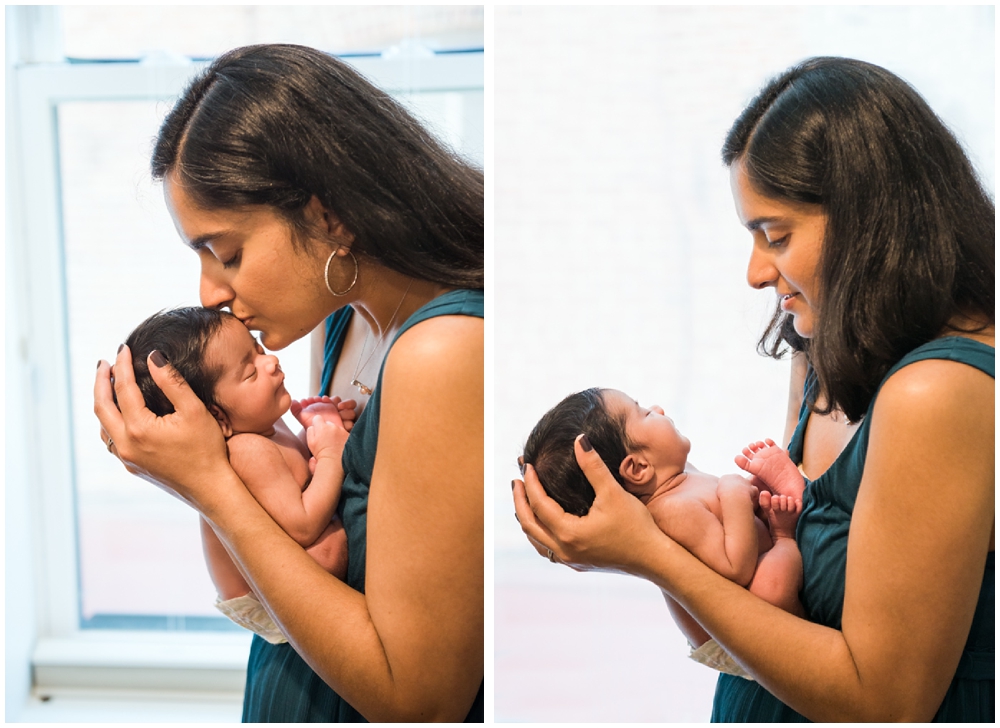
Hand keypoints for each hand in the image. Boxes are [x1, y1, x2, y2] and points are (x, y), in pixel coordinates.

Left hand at [94, 345, 230, 508]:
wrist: (211, 488)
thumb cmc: (207, 449)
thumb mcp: (194, 410)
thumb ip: (172, 381)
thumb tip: (153, 357)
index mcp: (139, 429)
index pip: (123, 388)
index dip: (122, 366)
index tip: (123, 348)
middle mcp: (126, 445)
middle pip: (101, 406)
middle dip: (101, 381)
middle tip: (104, 362)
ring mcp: (127, 458)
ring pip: (103, 424)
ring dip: (103, 401)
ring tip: (108, 383)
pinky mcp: (132, 466)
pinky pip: (111, 439)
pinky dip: (110, 420)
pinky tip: (119, 413)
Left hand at [291, 395, 356, 430]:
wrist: (315, 440)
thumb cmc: (310, 426)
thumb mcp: (303, 417)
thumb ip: (297, 409)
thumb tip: (293, 401)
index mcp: (330, 406)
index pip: (335, 399)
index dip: (331, 399)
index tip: (323, 400)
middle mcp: (338, 412)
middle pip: (349, 403)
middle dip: (345, 403)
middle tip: (337, 406)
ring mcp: (343, 421)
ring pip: (351, 412)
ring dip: (346, 412)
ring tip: (339, 415)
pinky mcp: (345, 429)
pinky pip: (351, 424)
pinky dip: (347, 424)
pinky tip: (341, 425)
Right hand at [306, 417, 349, 461]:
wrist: (334, 462)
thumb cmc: (321, 454)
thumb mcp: (310, 442)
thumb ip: (310, 431)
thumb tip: (313, 426)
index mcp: (322, 427)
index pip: (317, 418)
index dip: (317, 423)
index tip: (318, 430)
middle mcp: (333, 426)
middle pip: (328, 423)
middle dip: (326, 428)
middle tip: (326, 438)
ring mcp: (342, 430)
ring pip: (337, 428)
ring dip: (335, 433)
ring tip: (334, 443)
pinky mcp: (349, 435)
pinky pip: (344, 433)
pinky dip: (342, 437)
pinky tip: (340, 445)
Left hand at [512, 434, 664, 574]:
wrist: (655, 558)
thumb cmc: (637, 526)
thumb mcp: (613, 492)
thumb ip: (593, 465)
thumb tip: (579, 439)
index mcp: (568, 533)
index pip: (538, 504)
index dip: (530, 483)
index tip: (527, 465)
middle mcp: (564, 550)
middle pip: (529, 524)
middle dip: (520, 501)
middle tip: (516, 480)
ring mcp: (570, 560)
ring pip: (536, 539)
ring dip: (527, 518)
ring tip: (524, 498)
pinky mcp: (579, 563)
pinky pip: (548, 548)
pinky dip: (539, 532)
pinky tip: (545, 521)